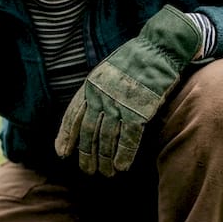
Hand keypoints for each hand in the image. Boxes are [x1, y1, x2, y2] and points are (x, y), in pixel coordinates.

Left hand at [55, 5, 201, 175]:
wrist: (160, 48)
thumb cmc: (135, 60)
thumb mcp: (106, 71)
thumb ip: (97, 91)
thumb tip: (90, 111)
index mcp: (90, 86)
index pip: (73, 116)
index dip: (66, 136)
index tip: (62, 153)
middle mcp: (101, 97)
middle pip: (88, 132)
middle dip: (86, 154)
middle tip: (87, 170)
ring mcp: (119, 104)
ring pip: (106, 139)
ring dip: (104, 159)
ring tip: (104, 172)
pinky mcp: (139, 111)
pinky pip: (128, 138)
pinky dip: (124, 154)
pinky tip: (120, 167)